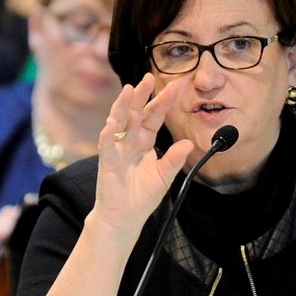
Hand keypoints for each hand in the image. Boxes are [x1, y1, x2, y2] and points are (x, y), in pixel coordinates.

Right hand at [93, 73, 193, 237]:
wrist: (125, 218)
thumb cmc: (142, 196)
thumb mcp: (164, 176)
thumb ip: (174, 159)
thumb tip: (188, 143)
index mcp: (145, 141)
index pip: (155, 117)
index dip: (164, 102)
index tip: (176, 86)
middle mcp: (130, 141)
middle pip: (136, 113)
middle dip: (143, 95)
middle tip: (150, 77)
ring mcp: (117, 149)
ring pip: (119, 122)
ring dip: (123, 106)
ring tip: (130, 89)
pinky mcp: (107, 163)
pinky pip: (107, 145)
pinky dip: (109, 134)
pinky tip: (112, 123)